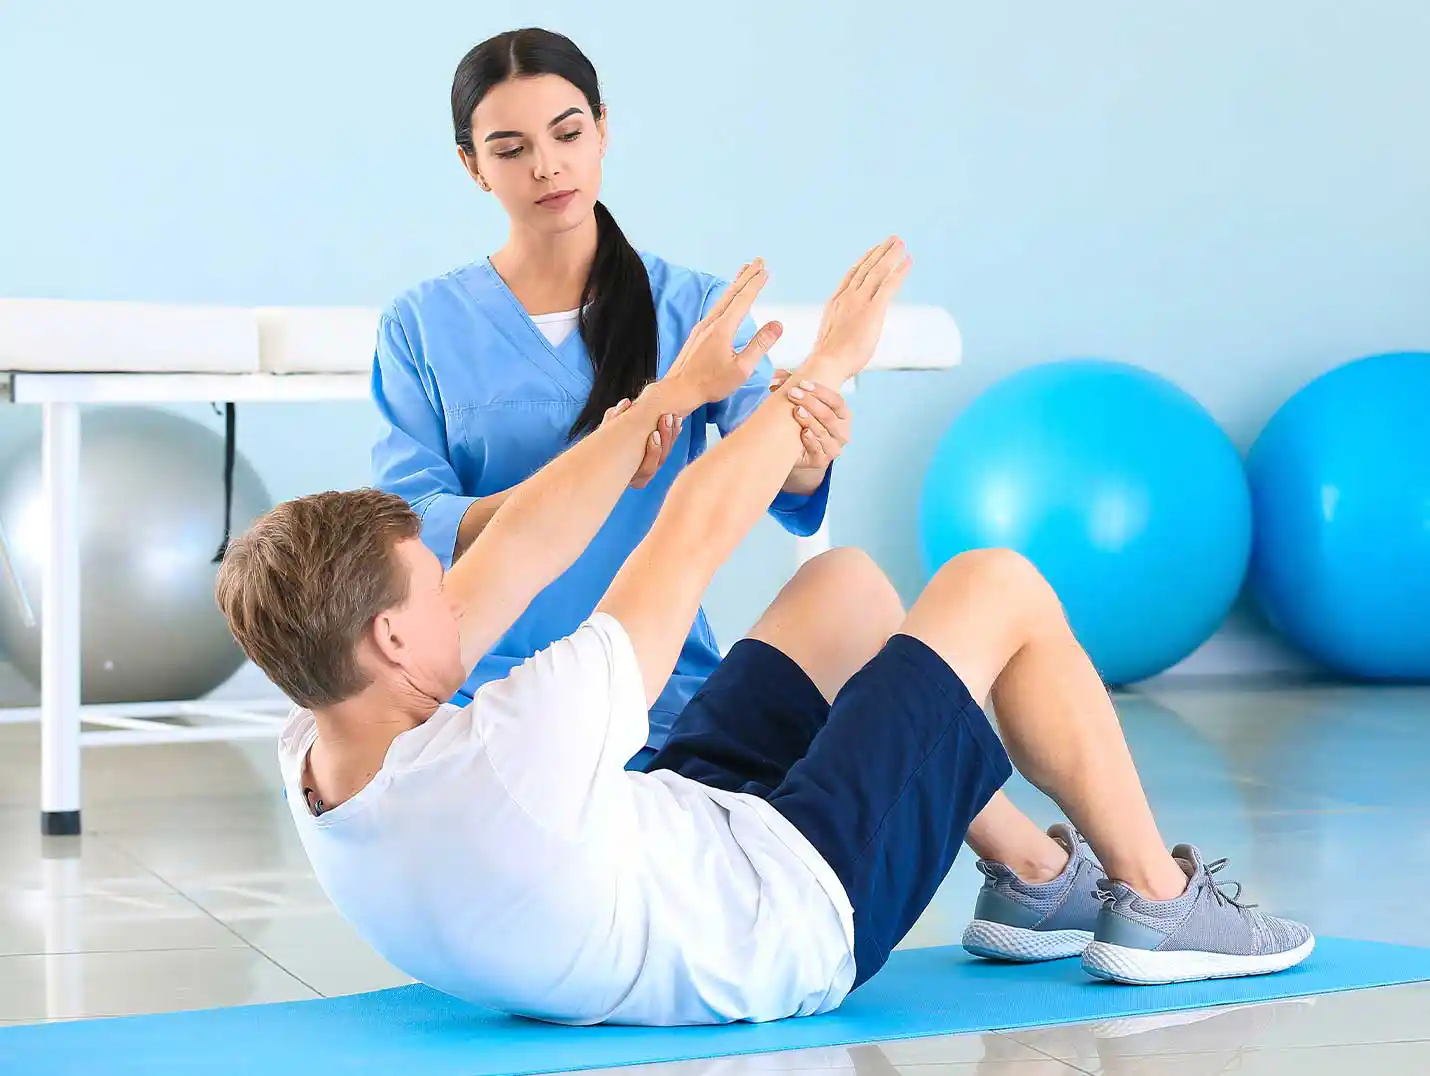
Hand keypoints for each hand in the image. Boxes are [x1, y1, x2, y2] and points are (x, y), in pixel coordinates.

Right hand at [602, 399, 680, 488]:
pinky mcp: (655, 462)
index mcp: (628, 478)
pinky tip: (677, 422)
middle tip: (666, 418)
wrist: (599, 459)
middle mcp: (640, 478)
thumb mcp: (604, 435)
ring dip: (671, 434)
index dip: (653, 452)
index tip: (654, 434)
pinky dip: (672, 435)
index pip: (646, 468)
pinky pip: (667, 450)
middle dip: (665, 438)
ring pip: (665, 455)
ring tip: (673, 417)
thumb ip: (612, 420)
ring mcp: (649, 471)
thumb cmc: (598, 448)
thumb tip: (626, 403)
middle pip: (659, 461)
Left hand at [664, 259, 783, 410]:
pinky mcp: (698, 334)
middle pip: (731, 293)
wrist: (678, 390)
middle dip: (746, 276)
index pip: (743, 300)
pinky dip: (726, 298)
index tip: (766, 270)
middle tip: (758, 261)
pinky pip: (716, 309)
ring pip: (722, 300)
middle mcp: (711, 322)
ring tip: (744, 272)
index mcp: (723, 328)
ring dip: (735, 284)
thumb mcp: (742, 369)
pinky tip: (727, 301)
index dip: (755, 284)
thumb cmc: (710, 383)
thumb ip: (760, 345)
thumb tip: (777, 324)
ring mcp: (702, 327)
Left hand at [768, 370, 850, 471]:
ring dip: (809, 420)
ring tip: (796, 410)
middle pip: (828, 415)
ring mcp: (833, 448)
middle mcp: (842, 432)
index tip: (803, 384)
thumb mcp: (805, 405)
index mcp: (843, 416)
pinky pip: (818, 450)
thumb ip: (798, 389)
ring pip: (823, 432)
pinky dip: (811, 440)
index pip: (837, 401)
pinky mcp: (822, 461)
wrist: (799, 453)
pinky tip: (803, 432)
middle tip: (793, 393)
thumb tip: (780, 375)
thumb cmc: (804, 424)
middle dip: (810, 402)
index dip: (821, 391)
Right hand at [811, 237, 911, 380]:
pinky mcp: (873, 310)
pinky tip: (907, 262)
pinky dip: (899, 272)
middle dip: (880, 252)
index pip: (851, 275)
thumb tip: (847, 335)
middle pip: (866, 268)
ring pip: (877, 271)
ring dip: (890, 255)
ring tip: (900, 243)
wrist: (827, 362)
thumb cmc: (828, 358)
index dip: (863, 261)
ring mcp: (859, 302)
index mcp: (835, 302)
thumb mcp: (832, 336)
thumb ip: (841, 328)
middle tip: (892, 240)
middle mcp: (847, 297)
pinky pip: (888, 285)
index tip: (871, 251)